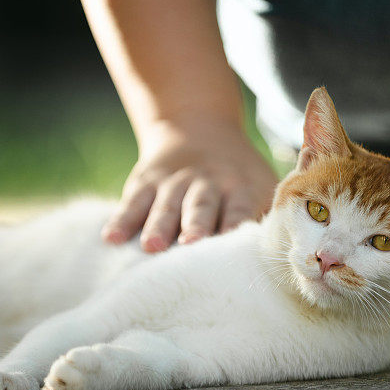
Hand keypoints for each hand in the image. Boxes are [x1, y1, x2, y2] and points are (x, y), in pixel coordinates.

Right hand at [101, 118, 277, 251]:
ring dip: (158, 225)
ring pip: (165, 204)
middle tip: (191, 245)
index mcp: (240, 185)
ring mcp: (173, 181)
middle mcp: (207, 181)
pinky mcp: (145, 181)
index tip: (233, 244)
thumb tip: (278, 262)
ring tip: (152, 247)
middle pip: (201, 204)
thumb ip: (264, 218)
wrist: (198, 126)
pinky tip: (111, 238)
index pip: (239, 206)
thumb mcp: (260, 184)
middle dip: (195, 224)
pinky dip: (122, 219)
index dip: (236, 223)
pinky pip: (132, 201)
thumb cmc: (238, 178)